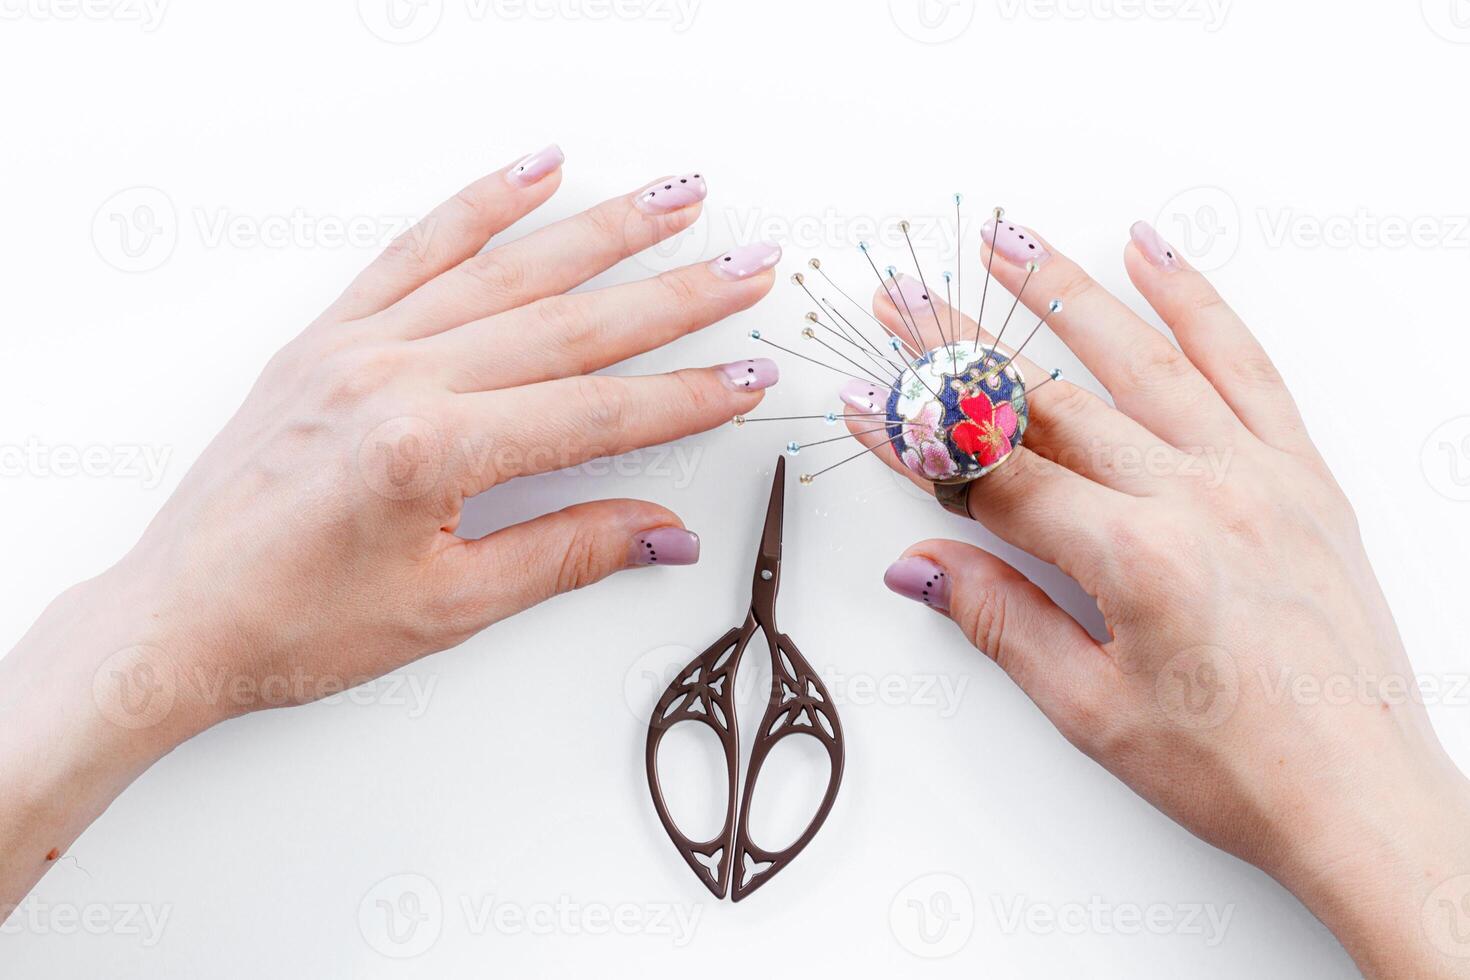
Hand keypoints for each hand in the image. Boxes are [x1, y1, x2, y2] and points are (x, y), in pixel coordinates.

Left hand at [0, 146, 781, 909]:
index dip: (684, 398)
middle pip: (568, 324)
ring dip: (598, 231)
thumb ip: (565, 554)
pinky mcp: (329, 336)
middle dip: (672, 296)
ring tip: (672, 200)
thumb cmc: (292, 625)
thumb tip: (661, 532)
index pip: (595, 413)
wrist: (177, 619)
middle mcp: (396, 379)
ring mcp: (359, 346)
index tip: (747, 379)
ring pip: (504, 270)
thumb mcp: (447, 607)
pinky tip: (532, 171)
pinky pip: (415, 251)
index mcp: (428, 452)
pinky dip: (477, 206)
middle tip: (745, 268)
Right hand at [854, 219, 1469, 977]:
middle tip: (906, 298)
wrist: (1361, 795)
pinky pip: (1245, 363)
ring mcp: (1255, 475)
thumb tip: (923, 564)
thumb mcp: (1092, 710)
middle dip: (961, 346)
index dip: (918, 438)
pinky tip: (1153, 255)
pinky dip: (1196, 301)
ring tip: (1005, 241)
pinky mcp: (1300, 472)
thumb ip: (1001, 621)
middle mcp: (1198, 498)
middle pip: (1051, 401)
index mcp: (1136, 560)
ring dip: (1063, 290)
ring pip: (1140, 356)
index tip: (868, 402)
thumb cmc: (1239, 769)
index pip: (995, 474)